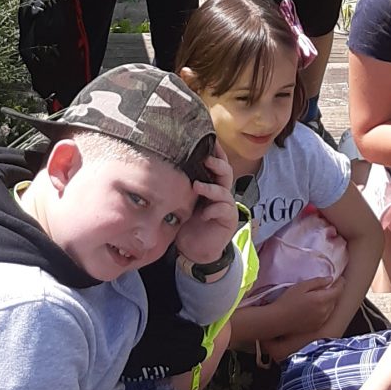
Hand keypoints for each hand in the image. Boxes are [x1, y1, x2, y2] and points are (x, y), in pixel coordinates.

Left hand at [175, 142, 240, 268]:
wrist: (194, 249)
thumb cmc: (187, 222)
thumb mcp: (182, 200)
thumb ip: (180, 186)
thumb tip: (163, 164)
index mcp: (211, 184)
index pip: (216, 163)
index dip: (215, 152)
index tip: (209, 140)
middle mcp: (221, 192)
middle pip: (226, 171)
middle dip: (217, 163)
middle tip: (205, 159)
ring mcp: (226, 206)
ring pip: (224, 190)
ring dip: (211, 187)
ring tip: (196, 186)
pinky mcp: (228, 219)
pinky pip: (224, 209)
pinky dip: (213, 209)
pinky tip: (203, 214)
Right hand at [253, 272, 345, 364]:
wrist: (278, 320)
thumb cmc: (287, 301)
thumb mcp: (301, 286)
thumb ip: (317, 282)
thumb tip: (330, 279)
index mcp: (322, 300)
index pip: (338, 290)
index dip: (341, 283)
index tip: (340, 278)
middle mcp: (325, 311)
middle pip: (336, 299)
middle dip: (335, 291)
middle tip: (330, 285)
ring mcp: (321, 320)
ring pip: (331, 308)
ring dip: (330, 301)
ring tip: (323, 295)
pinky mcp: (317, 326)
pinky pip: (326, 316)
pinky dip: (325, 310)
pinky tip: (317, 307)